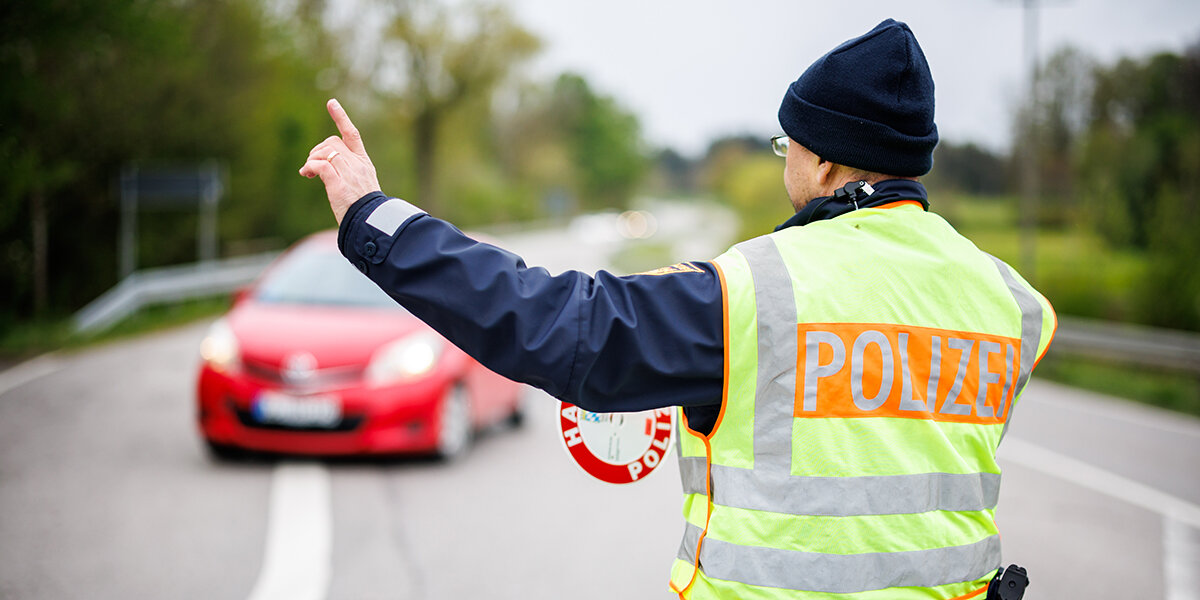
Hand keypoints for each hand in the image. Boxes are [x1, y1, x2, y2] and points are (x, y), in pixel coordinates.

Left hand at [299, 99, 381, 224]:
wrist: (371, 224)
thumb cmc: (364, 210)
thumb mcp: (359, 186)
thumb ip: (344, 173)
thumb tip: (319, 169)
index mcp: (364, 163)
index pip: (352, 134)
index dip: (341, 117)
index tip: (331, 103)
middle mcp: (357, 164)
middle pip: (332, 142)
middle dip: (318, 150)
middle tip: (311, 167)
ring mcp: (349, 173)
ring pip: (325, 151)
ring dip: (312, 159)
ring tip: (309, 173)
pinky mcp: (338, 184)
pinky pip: (320, 165)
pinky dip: (311, 166)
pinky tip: (308, 174)